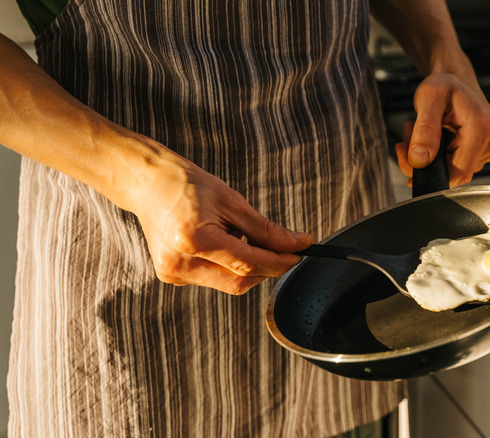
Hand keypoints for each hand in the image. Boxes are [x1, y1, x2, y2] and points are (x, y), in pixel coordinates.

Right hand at [131, 157, 311, 294]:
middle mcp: (179, 263)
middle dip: (266, 268)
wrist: (148, 184)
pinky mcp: (171, 277)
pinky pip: (213, 279)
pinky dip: (227, 266)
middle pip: (239, 282)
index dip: (279, 262)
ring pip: (227, 283)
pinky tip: (219, 242)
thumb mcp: (232, 201)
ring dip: (246, 267)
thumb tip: (298, 244)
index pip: (248, 264)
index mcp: (193, 240)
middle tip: (281, 248)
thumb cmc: (189, 186)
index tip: (300, 253)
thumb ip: (266, 230)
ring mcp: (173, 273)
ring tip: (237, 234)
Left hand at [394, 71, 489, 186]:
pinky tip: (433, 139)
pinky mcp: (483, 151)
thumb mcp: (429, 98)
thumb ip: (424, 130)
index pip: (459, 172)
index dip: (432, 173)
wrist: (456, 78)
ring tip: (421, 133)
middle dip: (426, 162)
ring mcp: (489, 148)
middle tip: (410, 138)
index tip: (411, 159)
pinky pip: (457, 165)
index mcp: (481, 128)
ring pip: (453, 171)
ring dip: (431, 158)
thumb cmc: (445, 84)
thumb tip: (420, 160)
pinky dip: (439, 156)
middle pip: (454, 174)